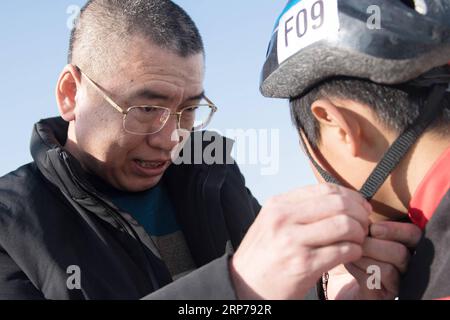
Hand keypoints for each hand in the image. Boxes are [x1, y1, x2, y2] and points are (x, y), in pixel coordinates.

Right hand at [229, 184, 370, 299]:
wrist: (244, 286)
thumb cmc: (262, 256)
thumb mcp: (271, 223)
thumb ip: (297, 208)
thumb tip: (336, 199)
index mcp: (278, 205)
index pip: (325, 189)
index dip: (350, 196)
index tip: (360, 207)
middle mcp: (284, 219)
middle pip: (338, 204)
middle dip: (359, 214)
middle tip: (364, 225)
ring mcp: (293, 241)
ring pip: (345, 226)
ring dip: (359, 234)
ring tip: (357, 241)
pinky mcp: (304, 265)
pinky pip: (344, 251)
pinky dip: (355, 251)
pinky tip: (351, 255)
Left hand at [327, 221, 422, 299]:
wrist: (335, 276)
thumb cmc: (349, 250)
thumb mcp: (358, 231)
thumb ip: (366, 221)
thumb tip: (363, 208)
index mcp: (404, 245)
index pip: (414, 235)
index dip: (396, 230)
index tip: (374, 228)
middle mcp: (405, 266)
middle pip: (402, 253)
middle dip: (375, 244)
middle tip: (357, 241)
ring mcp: (395, 283)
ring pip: (389, 268)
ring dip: (364, 256)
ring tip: (350, 251)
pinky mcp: (380, 295)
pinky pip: (375, 281)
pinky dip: (358, 269)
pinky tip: (348, 263)